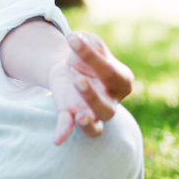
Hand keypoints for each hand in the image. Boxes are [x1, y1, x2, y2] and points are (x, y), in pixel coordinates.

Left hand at [46, 31, 135, 145]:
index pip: (109, 71)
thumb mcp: (92, 43)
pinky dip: (63, 133)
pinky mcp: (71, 113)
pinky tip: (57, 140)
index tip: (72, 39)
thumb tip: (81, 42)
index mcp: (121, 80)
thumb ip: (91, 43)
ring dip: (87, 123)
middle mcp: (110, 100)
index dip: (91, 56)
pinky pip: (68, 127)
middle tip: (78, 80)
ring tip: (79, 117)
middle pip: (107, 108)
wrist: (71, 65)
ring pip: (95, 126)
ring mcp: (92, 111)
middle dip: (92, 97)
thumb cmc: (89, 54)